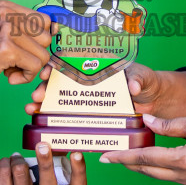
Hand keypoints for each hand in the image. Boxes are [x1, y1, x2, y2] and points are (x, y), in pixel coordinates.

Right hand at [0, 0, 56, 100]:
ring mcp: (6, 29)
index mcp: (6, 6)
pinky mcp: (6, 48)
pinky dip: (25, 77)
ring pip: (43, 55)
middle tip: (10, 61)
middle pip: (46, 38)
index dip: (38, 41)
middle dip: (33, 55)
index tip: (21, 51)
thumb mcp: (2, 35)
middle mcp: (7, 13)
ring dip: (28, 68)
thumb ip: (26, 30)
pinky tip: (7, 76)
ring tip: (6, 67)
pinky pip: (35, 67)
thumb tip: (57, 29)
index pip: (45, 21)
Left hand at [0, 143, 88, 184]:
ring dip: (17, 159)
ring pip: (20, 172)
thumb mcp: (45, 176)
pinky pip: (5, 173)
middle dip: (45, 162)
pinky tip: (6, 166)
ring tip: (16, 158)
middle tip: (42, 145)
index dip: (79, 171)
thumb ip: (54, 160)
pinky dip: (4, 163)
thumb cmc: (29, 183)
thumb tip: (59, 137)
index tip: (76, 153)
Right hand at [24, 61, 174, 115]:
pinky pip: (72, 116)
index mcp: (96, 65)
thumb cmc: (146, 81)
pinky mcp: (91, 114)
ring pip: (60, 99)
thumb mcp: (143, 77)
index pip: (70, 61)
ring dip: (43, 103)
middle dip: (45, 87)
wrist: (154, 100)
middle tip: (37, 96)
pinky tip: (44, 123)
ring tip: (32, 109)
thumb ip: (138, 79)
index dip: (55, 65)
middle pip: (60, 82)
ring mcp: (87, 98)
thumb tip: (132, 86)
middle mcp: (87, 81)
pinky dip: (57, 120)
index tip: (46, 72)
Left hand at [99, 113, 185, 184]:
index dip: (123, 157)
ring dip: (142, 166)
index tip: (106, 156)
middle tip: (110, 156)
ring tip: (127, 155)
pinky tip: (153, 159)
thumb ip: (170, 124)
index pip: (146, 159)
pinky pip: (171, 177)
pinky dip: (158, 168)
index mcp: (185, 160)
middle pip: (148, 171)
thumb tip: (147, 122)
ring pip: (159, 176)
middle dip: (127, 164)